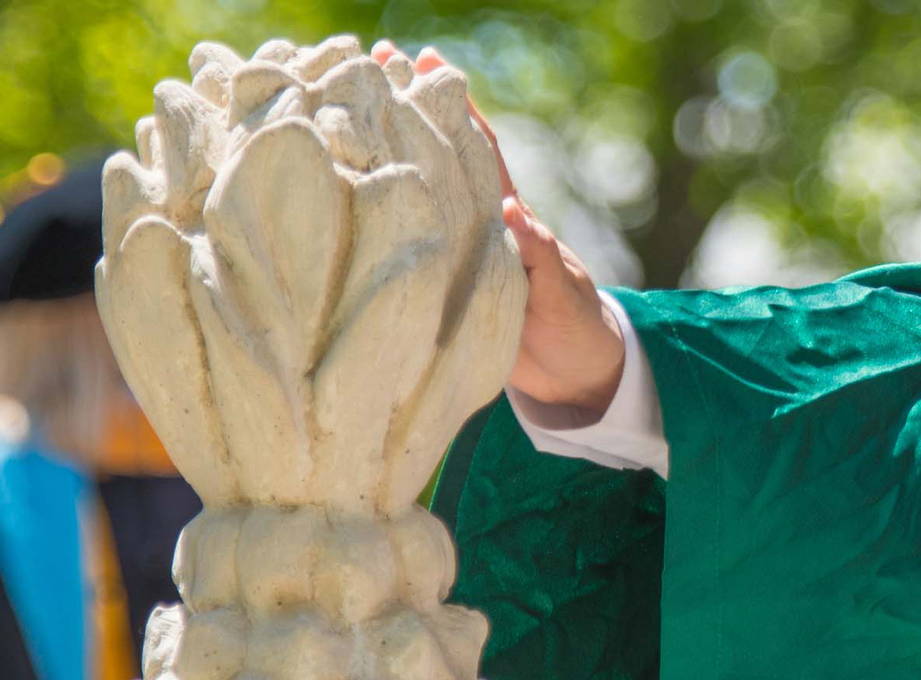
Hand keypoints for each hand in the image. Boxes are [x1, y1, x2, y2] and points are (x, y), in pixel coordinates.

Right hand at [372, 42, 625, 415]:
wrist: (574, 377)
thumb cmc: (574, 327)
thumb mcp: (558, 290)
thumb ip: (536, 252)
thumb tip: (510, 210)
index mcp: (507, 218)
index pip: (477, 149)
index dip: (455, 106)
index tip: (426, 60)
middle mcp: (478, 226)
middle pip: (440, 159)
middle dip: (410, 111)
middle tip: (371, 63)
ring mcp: (460, 255)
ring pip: (422, 196)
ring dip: (391, 158)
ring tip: (346, 115)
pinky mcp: (448, 288)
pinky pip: (412, 245)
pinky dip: (386, 220)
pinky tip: (350, 202)